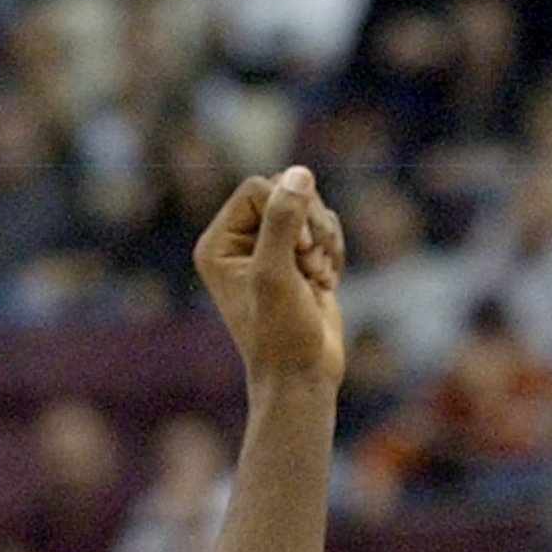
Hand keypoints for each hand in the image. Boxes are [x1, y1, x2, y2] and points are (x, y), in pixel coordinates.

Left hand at [194, 170, 344, 392]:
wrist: (302, 378)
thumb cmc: (280, 336)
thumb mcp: (276, 275)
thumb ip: (283, 221)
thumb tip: (300, 172)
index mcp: (218, 244)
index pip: (258, 188)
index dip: (286, 210)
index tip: (299, 251)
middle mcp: (240, 242)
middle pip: (286, 189)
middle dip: (310, 223)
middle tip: (313, 262)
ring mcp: (272, 248)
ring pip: (310, 206)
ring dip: (325, 238)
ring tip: (319, 277)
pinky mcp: (300, 258)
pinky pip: (325, 226)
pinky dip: (334, 249)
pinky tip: (327, 282)